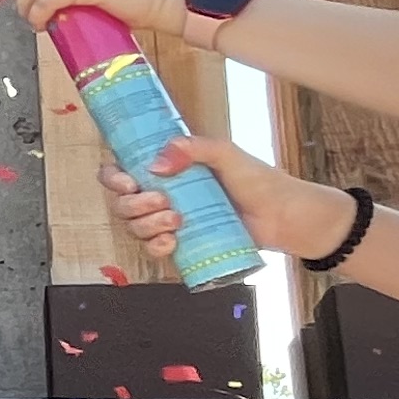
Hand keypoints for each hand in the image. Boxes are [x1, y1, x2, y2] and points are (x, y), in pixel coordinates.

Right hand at [100, 134, 355, 268]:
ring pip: (134, 227)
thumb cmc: (260, 182)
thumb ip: (195, 148)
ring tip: (176, 222)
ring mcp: (171, 220)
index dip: (114, 178)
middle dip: (134, 205)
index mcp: (168, 168)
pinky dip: (156, 247)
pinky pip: (153, 250)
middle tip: (161, 202)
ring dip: (146, 226)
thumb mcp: (228, 154)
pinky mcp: (183, 244)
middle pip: (123, 202)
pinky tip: (171, 242)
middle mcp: (164, 194)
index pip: (122, 170)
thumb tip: (157, 163)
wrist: (285, 218)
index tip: (129, 182)